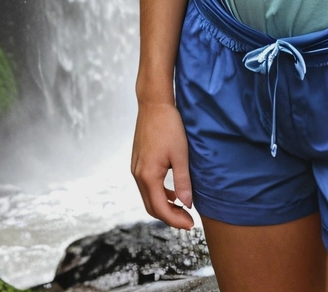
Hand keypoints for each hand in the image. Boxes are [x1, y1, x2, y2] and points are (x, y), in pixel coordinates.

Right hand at [131, 100, 194, 229]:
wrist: (154, 104)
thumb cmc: (169, 126)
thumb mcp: (180, 154)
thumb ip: (183, 181)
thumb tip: (187, 204)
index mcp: (148, 176)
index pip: (160, 209)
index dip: (176, 220)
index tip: (191, 224)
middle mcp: (138, 175)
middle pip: (152, 207)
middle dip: (170, 216)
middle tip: (188, 220)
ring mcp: (136, 168)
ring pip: (148, 197)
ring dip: (164, 205)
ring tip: (183, 208)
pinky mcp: (138, 162)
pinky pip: (147, 185)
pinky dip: (159, 193)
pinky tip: (173, 192)